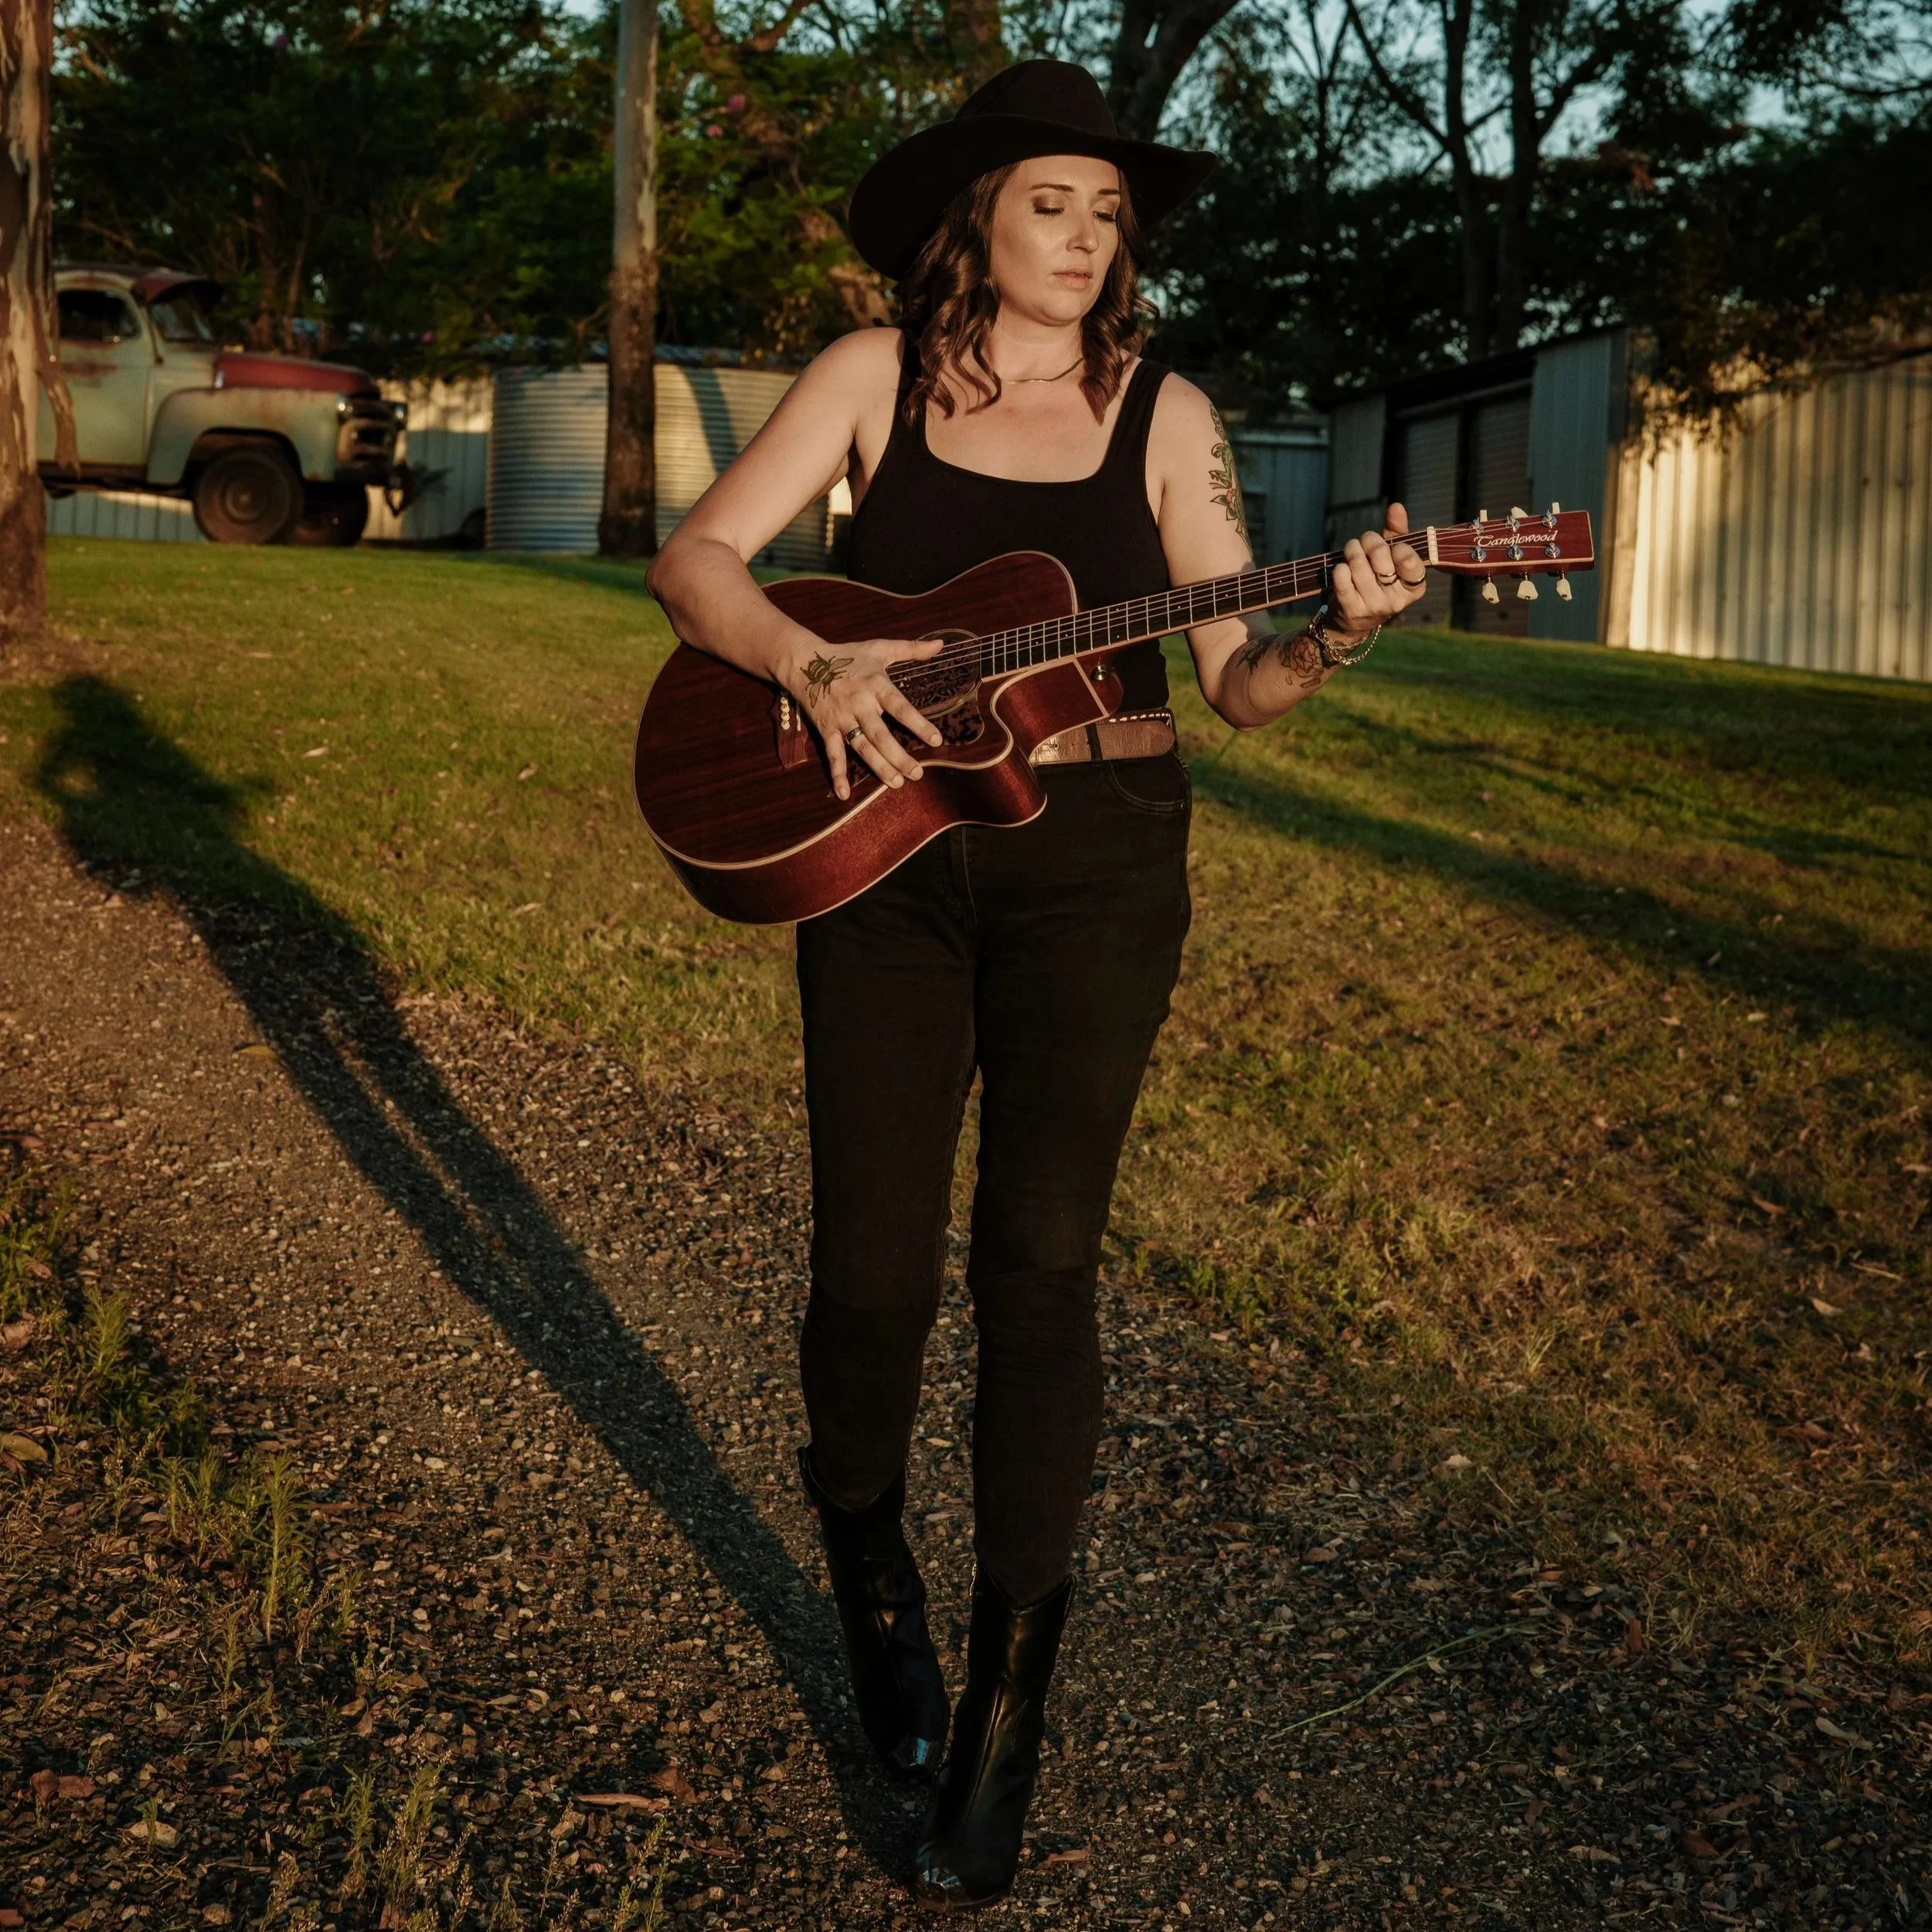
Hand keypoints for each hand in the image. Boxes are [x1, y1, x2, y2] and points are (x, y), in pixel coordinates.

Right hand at [783, 632, 945, 801]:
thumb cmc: (847, 655)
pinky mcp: (826, 729)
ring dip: (879, 767)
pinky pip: (833, 754)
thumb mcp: (879, 648)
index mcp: (876, 685)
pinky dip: (837, 774)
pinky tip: (844, 794)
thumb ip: (911, 648)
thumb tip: (941, 644)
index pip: (900, 707)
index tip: (936, 740)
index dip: (918, 724)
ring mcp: (842, 719)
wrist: (805, 663)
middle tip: (917, 774)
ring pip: (862, 747)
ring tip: (896, 783)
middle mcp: (859, 705)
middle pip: (881, 735)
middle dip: (899, 756)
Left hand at [1329, 500, 1427, 637]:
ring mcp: (1373, 606)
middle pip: (1381, 556)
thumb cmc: (1377, 579)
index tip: (1395, 547)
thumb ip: (1397, 532)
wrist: (1354, 619)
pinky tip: (1342, 568)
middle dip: (1370, 541)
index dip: (1400, 549)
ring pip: (1358, 563)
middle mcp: (1396, 600)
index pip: (1411, 561)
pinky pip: (1342, 577)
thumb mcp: (1391, 557)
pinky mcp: (1351, 610)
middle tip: (1365, 542)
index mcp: (1414, 588)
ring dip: (1352, 550)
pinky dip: (1339, 567)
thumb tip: (1396, 506)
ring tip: (1352, 552)